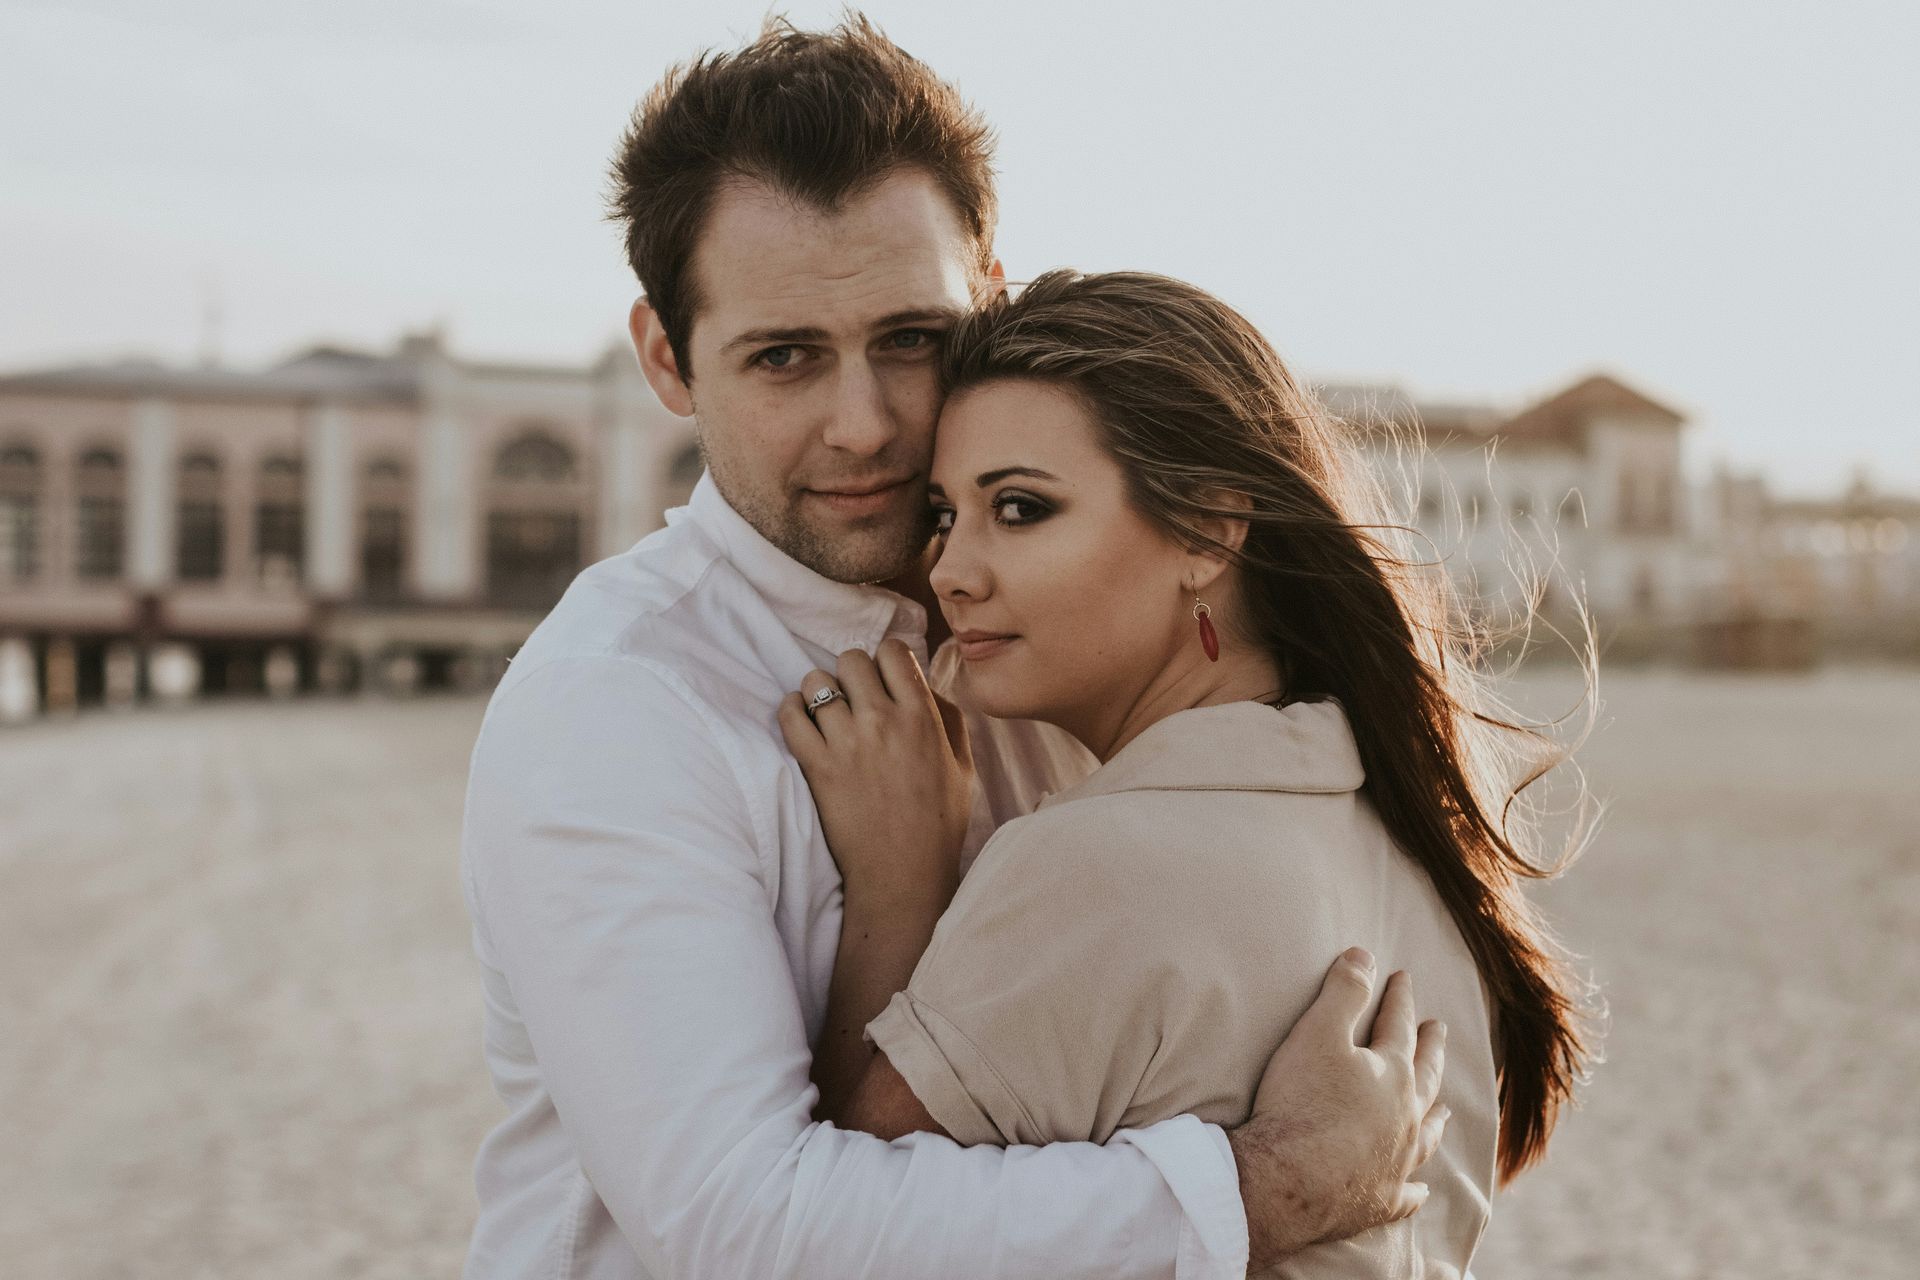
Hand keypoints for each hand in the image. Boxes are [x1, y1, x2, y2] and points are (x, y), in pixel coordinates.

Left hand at [777, 639, 974, 915]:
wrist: (903, 875)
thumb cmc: (938, 824)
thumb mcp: (963, 767)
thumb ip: (949, 718)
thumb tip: (924, 684)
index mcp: (922, 717)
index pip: (892, 652)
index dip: (885, 660)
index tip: (882, 679)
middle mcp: (884, 721)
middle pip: (851, 659)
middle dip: (852, 673)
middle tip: (854, 698)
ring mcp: (847, 742)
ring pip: (817, 681)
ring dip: (820, 692)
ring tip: (826, 712)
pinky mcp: (817, 766)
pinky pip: (790, 715)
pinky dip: (792, 711)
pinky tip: (803, 722)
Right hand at [1229, 948, 1448, 1268]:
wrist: (1284, 1182)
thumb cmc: (1300, 1103)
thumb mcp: (1318, 1033)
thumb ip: (1344, 992)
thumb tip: (1367, 955)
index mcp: (1392, 1074)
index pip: (1399, 1026)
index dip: (1399, 998)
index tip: (1402, 978)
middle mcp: (1406, 1118)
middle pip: (1424, 1077)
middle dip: (1431, 1049)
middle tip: (1438, 1030)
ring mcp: (1397, 1163)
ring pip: (1427, 1136)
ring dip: (1435, 1118)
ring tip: (1444, 1109)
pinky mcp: (1378, 1201)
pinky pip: (1407, 1194)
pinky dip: (1416, 1190)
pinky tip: (1421, 1189)